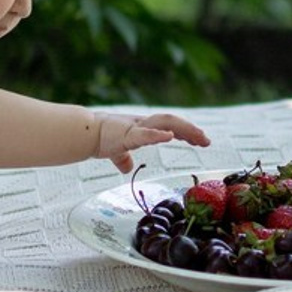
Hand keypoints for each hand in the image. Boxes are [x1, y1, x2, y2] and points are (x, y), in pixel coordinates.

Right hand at [95, 112, 210, 173]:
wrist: (84, 134)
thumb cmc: (100, 139)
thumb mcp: (116, 151)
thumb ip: (123, 158)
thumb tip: (127, 169)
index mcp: (143, 128)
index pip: (170, 126)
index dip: (187, 132)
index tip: (201, 140)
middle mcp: (143, 124)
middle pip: (172, 122)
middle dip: (191, 131)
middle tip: (207, 141)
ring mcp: (136, 127)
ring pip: (165, 123)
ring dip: (184, 129)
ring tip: (199, 138)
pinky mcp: (126, 134)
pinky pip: (145, 133)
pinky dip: (158, 134)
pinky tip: (170, 136)